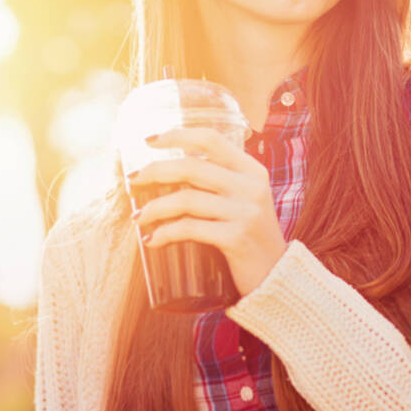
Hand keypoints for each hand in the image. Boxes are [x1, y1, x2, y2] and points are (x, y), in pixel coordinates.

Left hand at [128, 127, 286, 296]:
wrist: (277, 274)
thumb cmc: (251, 235)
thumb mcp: (246, 199)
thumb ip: (222, 180)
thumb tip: (172, 168)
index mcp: (252, 170)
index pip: (211, 140)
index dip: (177, 135)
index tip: (149, 140)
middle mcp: (251, 186)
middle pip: (192, 167)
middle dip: (155, 171)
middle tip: (133, 181)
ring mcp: (245, 212)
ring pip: (186, 199)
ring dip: (154, 207)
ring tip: (138, 217)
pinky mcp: (236, 238)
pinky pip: (190, 228)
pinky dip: (165, 233)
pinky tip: (152, 240)